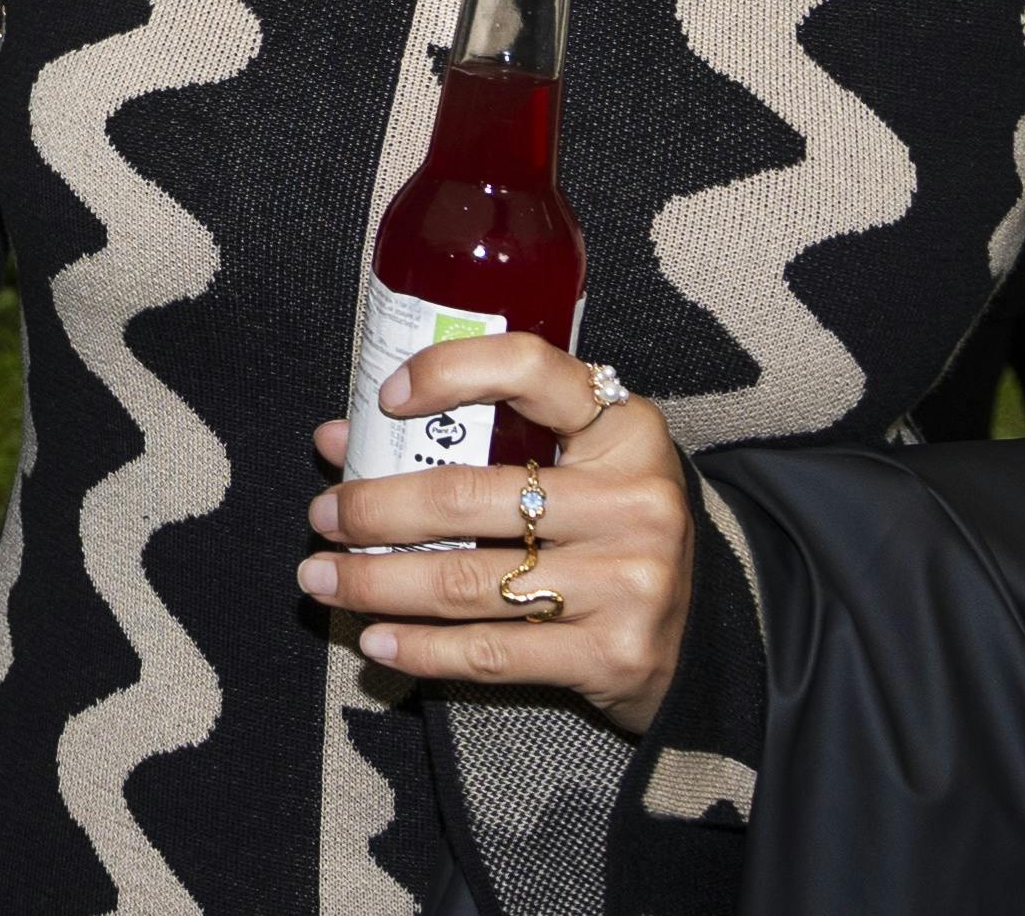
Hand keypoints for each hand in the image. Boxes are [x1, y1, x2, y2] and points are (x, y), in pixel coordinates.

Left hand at [303, 333, 691, 733]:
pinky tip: (375, 641)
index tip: (384, 400)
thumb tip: (337, 440)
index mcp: (626, 430)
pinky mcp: (614, 654)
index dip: (448, 373)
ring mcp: (630, 580)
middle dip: (373, 509)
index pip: (530, 370)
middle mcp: (635, 500)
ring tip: (322, 580)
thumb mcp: (573, 469)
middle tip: (322, 517)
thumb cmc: (611, 533)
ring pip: (467, 581)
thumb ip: (473, 443)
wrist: (703, 638)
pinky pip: (492, 652)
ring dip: (376, 583)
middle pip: (468, 495)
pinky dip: (421, 650)